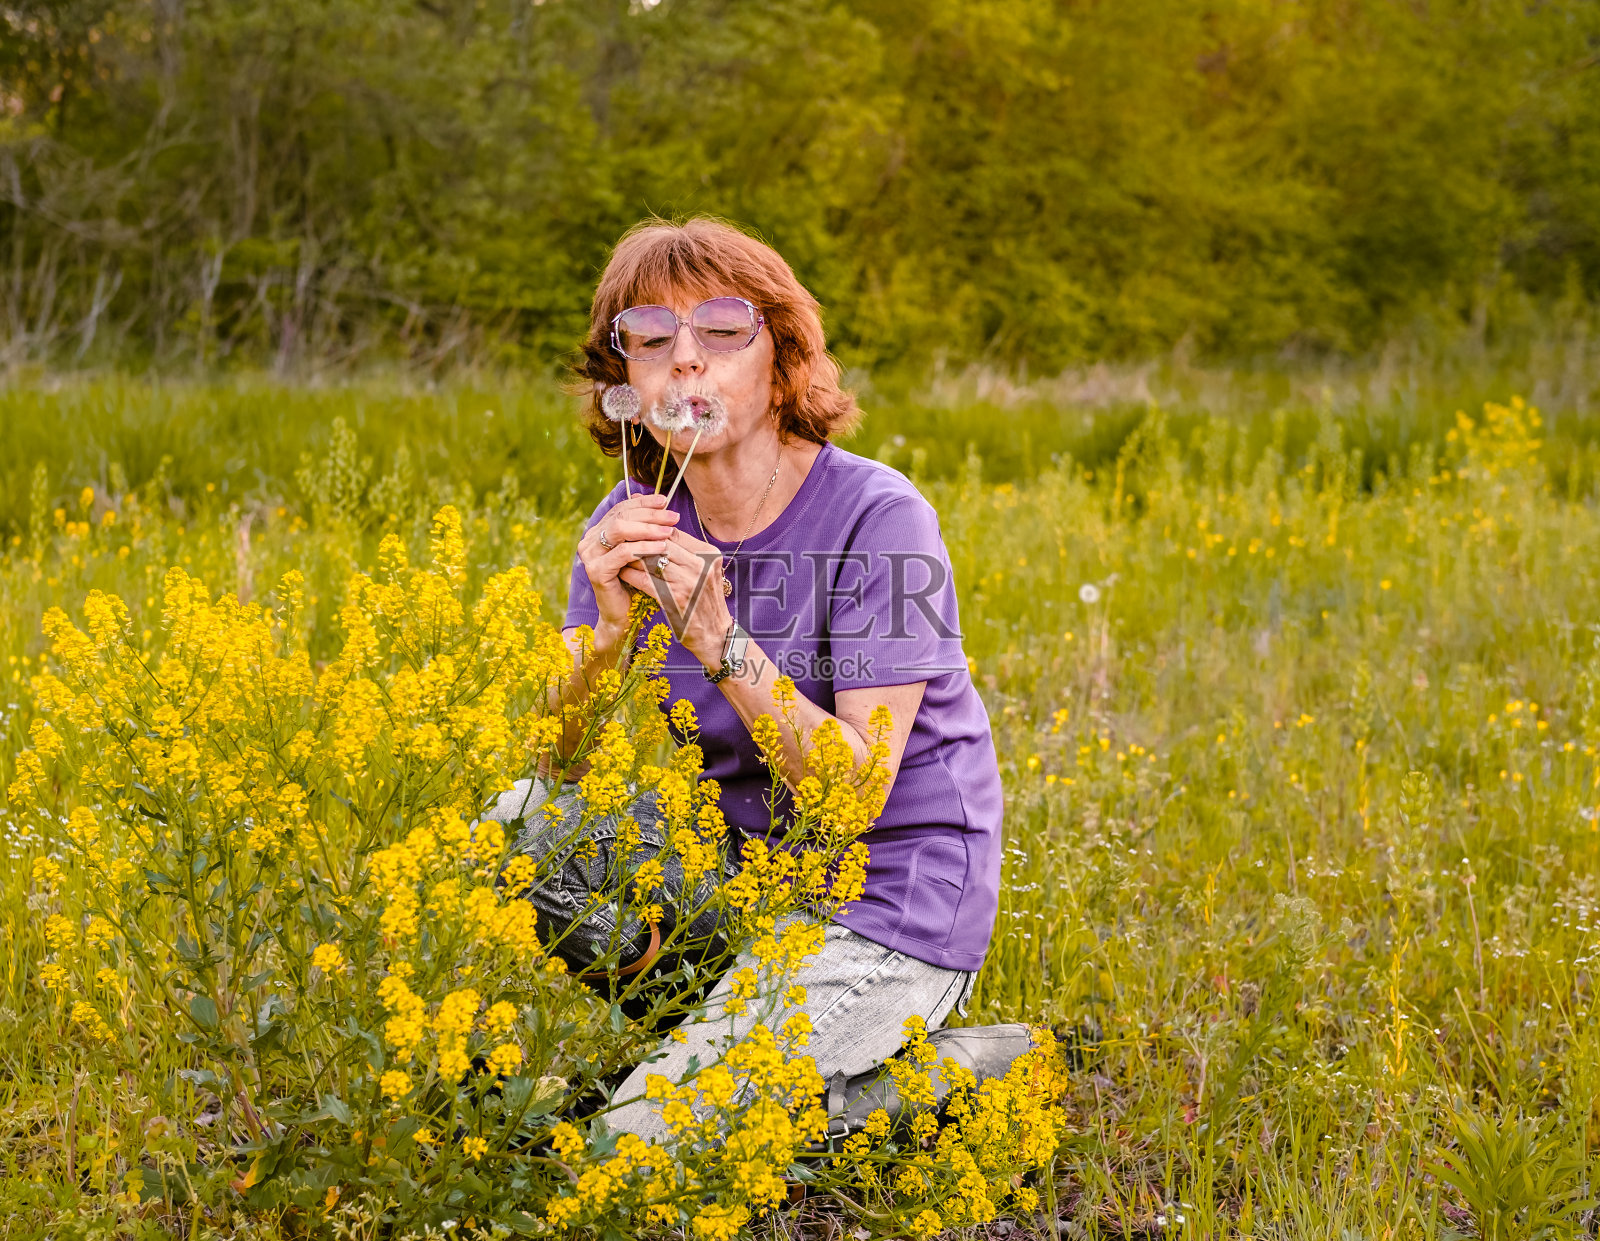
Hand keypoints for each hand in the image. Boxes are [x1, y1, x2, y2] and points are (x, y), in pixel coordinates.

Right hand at [577, 493, 680, 641]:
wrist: (623, 615)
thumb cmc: (636, 581)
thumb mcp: (642, 550)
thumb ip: (645, 528)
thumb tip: (660, 501)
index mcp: (598, 531)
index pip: (621, 509)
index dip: (644, 503)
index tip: (665, 501)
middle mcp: (589, 540)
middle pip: (621, 517)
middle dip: (649, 515)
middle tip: (673, 516)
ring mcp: (590, 555)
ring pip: (619, 531)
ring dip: (647, 529)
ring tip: (669, 531)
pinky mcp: (596, 570)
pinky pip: (623, 553)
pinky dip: (644, 548)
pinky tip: (662, 547)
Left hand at [618, 526, 732, 668]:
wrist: (716, 636)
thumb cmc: (706, 602)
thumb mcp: (705, 572)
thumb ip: (687, 554)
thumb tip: (658, 535)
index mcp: (709, 554)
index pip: (674, 533)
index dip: (651, 532)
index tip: (634, 533)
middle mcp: (701, 565)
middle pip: (662, 544)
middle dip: (639, 541)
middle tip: (621, 540)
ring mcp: (689, 582)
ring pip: (652, 560)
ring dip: (632, 557)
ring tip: (619, 555)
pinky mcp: (676, 599)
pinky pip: (647, 581)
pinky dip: (632, 575)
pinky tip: (623, 574)